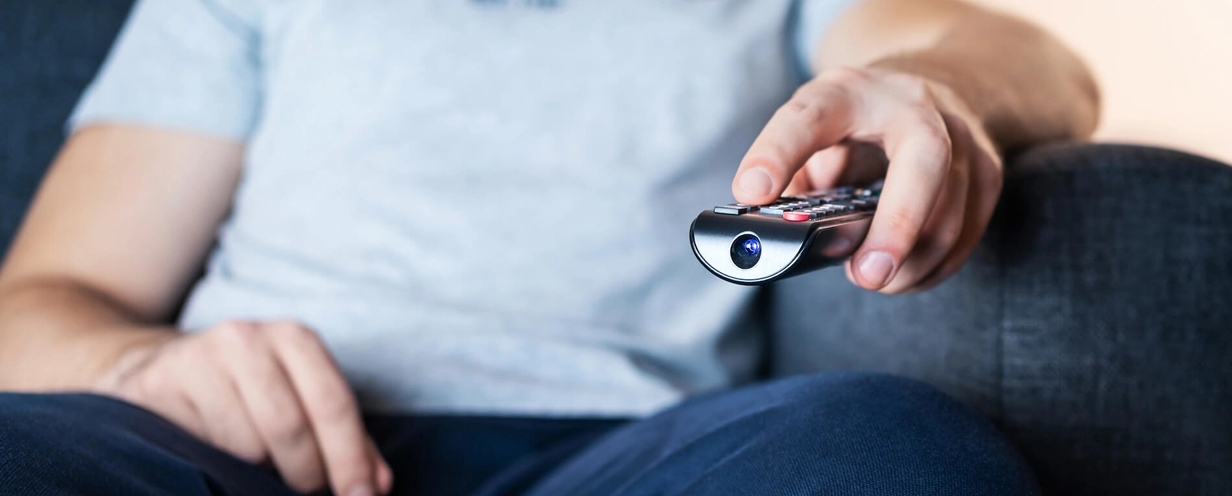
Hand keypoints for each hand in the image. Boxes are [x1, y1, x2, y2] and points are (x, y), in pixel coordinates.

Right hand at [94, 321, 393, 495]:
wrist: (167, 371)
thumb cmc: (252, 395)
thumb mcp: (304, 404)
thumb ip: (347, 443)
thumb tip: (377, 486)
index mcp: (296, 340)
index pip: (333, 404)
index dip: (350, 458)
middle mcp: (249, 338)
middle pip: (291, 427)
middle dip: (306, 475)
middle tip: (306, 493)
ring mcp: (200, 357)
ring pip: (246, 444)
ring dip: (258, 472)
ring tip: (256, 466)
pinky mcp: (162, 383)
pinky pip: (202, 447)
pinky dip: (218, 465)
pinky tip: (217, 457)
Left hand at [733, 66, 1002, 292]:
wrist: (926, 90)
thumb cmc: (853, 125)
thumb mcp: (812, 135)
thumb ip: (795, 178)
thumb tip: (784, 239)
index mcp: (847, 93)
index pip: (809, 117)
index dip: (777, 153)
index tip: (751, 191)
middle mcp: (911, 105)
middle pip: (924, 160)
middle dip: (898, 225)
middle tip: (865, 276)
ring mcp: (960, 134)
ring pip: (953, 209)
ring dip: (912, 262)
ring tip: (873, 278)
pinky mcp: (988, 169)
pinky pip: (968, 231)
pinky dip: (934, 265)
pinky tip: (905, 275)